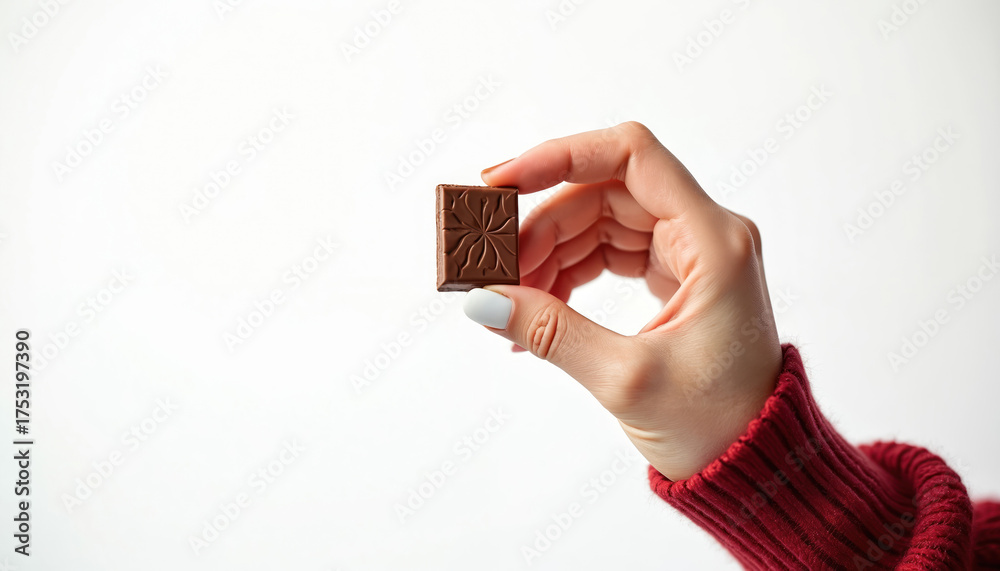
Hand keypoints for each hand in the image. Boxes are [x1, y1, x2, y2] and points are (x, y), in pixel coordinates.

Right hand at [467, 122, 782, 480]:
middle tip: (495, 268)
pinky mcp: (676, 277)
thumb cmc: (717, 424)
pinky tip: (537, 309)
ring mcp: (691, 253)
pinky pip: (609, 253)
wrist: (753, 463)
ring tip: (512, 300)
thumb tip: (484, 300)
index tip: (502, 182)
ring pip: (601, 222)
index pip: (631, 156)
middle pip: (604, 193)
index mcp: (713, 241)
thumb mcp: (626, 379)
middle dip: (543, 226)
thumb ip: (552, 331)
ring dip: (550, 253)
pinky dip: (569, 274)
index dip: (560, 156)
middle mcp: (706, 233)